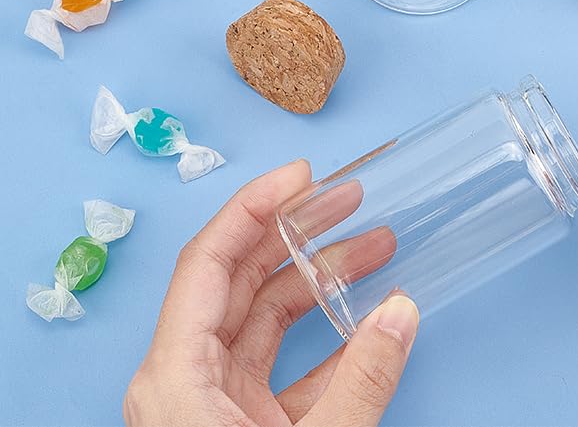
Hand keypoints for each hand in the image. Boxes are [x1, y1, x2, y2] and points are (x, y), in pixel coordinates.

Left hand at [124, 160, 418, 426]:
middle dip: (300, 232)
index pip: (208, 260)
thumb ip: (360, 381)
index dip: (255, 206)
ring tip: (376, 249)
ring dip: (322, 282)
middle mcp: (185, 379)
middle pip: (240, 278)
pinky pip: (283, 369)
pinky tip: (369, 324)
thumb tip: (402, 312)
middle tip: (349, 198)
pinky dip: (328, 344)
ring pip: (266, 320)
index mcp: (175, 374)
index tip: (302, 174)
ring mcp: (212, 404)